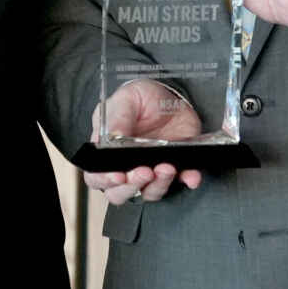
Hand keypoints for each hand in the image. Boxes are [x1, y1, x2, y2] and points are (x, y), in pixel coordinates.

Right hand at [87, 78, 203, 203]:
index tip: (119, 176)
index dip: (105, 180)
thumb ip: (118, 117)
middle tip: (145, 172)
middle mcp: (126, 166)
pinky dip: (187, 180)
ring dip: (158, 185)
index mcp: (107, 151)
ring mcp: (150, 169)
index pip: (96, 176)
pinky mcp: (174, 167)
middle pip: (120, 193)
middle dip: (132, 186)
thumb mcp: (127, 98)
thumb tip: (113, 136)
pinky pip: (181, 180)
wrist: (169, 95)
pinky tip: (191, 176)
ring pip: (149, 192)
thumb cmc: (141, 98)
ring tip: (167, 167)